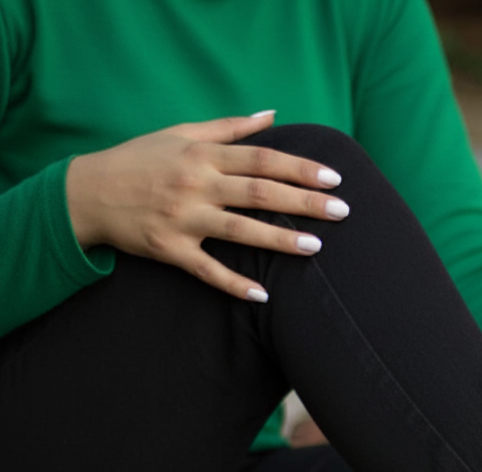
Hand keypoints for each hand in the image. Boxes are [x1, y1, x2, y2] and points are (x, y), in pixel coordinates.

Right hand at [65, 111, 347, 301]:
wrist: (87, 193)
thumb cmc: (139, 160)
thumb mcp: (180, 133)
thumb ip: (228, 128)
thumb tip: (271, 114)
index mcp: (201, 155)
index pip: (261, 159)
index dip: (299, 168)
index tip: (333, 178)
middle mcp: (195, 185)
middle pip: (259, 193)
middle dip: (303, 202)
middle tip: (342, 212)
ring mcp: (183, 219)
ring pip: (240, 231)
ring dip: (280, 240)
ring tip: (315, 246)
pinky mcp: (170, 250)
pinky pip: (208, 271)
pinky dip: (235, 285)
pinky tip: (264, 295)